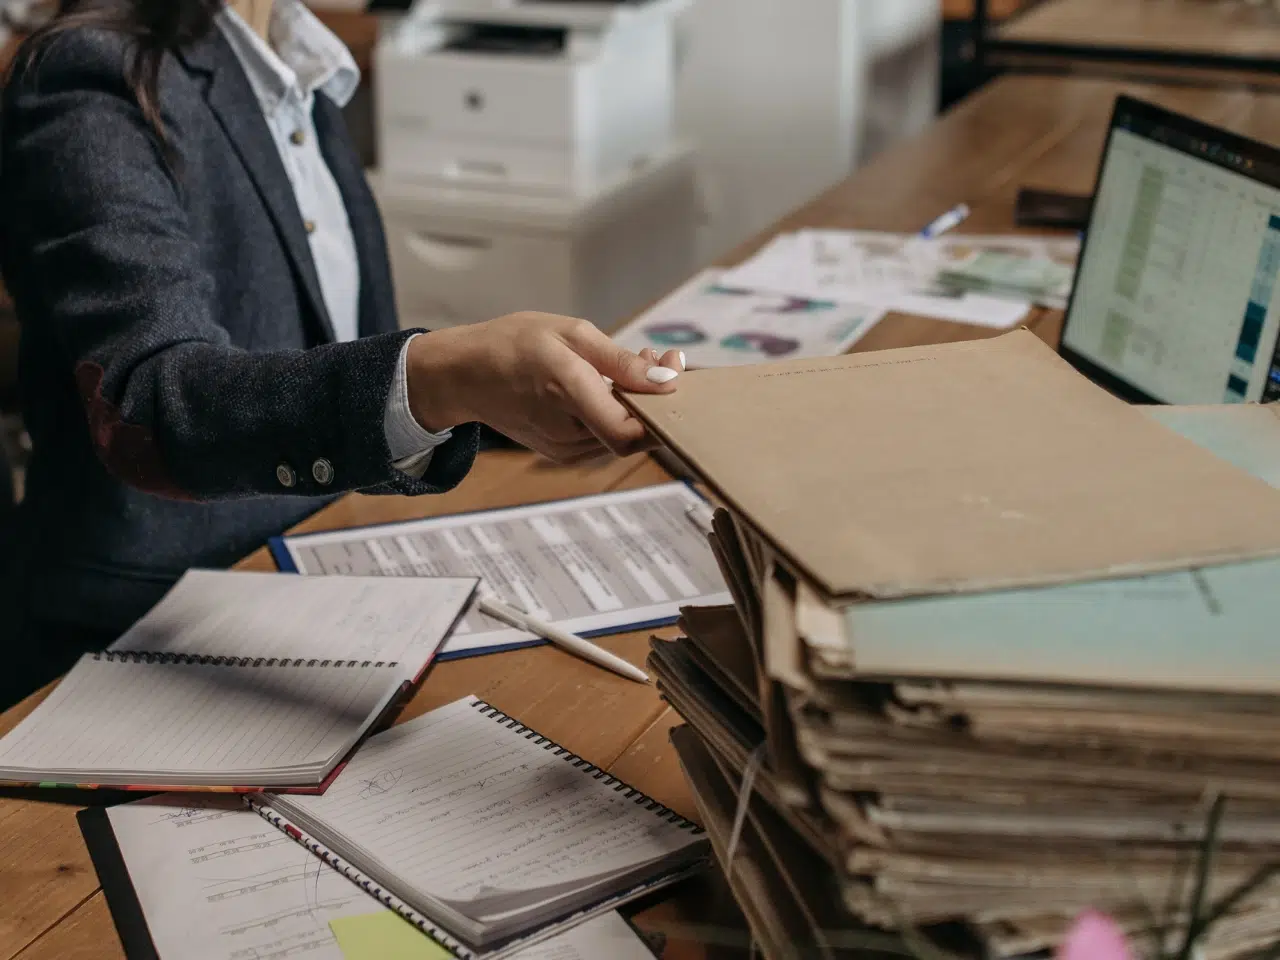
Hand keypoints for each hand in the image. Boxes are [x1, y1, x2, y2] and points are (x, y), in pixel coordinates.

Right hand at [405, 313, 683, 463]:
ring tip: (633, 363)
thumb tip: (666, 379)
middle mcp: (567, 432)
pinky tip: (610, 384)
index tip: (674, 372)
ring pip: (620, 436)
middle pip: (632, 434)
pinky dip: (615, 413)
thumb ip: (621, 361)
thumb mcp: (570, 334)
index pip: (630, 432)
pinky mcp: (563, 452)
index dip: (662, 412)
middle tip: (661, 356)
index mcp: (567, 393)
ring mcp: (564, 449)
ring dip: (636, 404)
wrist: (463, 375)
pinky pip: (603, 436)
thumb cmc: (513, 344)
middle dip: (655, 398)